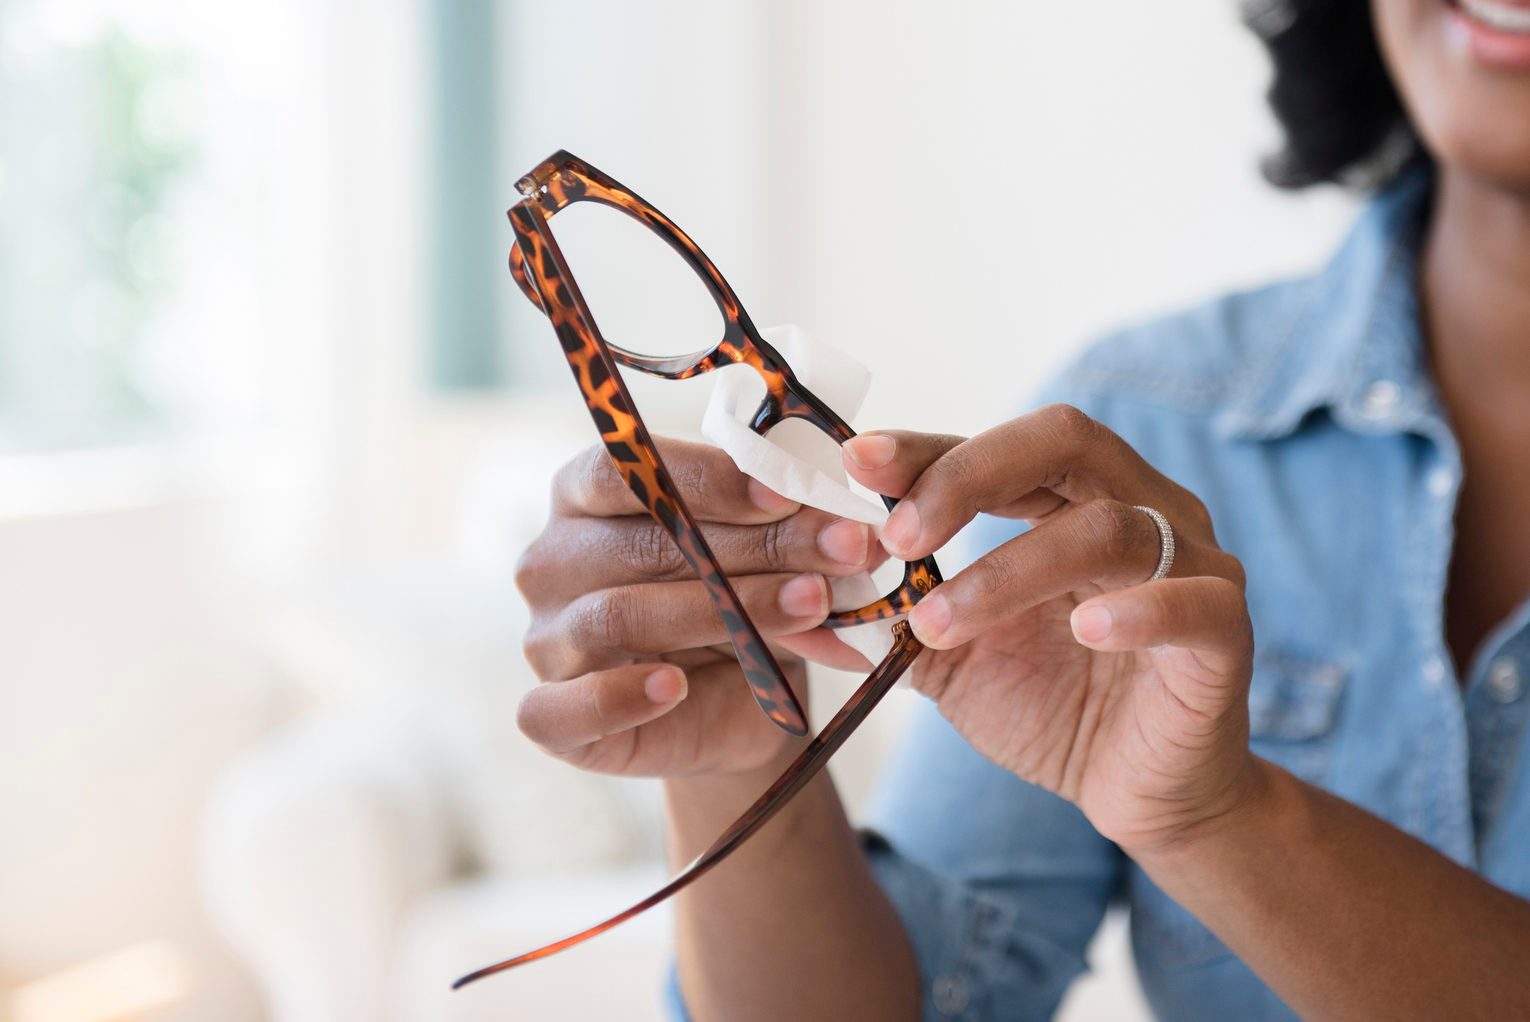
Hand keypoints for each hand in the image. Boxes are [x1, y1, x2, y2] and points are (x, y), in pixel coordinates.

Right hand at [513, 439, 880, 778]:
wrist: (736, 710)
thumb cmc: (741, 607)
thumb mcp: (772, 560)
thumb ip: (795, 539)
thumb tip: (853, 532)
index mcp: (587, 494)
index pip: (626, 468)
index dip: (707, 479)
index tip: (786, 494)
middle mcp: (552, 559)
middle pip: (639, 543)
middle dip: (753, 547)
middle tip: (841, 551)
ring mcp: (544, 638)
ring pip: (617, 615)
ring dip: (722, 610)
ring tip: (808, 607)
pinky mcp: (549, 716)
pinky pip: (559, 708)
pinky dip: (617, 697)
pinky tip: (674, 686)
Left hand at [841, 405, 1255, 852]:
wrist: (1139, 794)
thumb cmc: (1056, 708)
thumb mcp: (957, 662)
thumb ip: (904, 615)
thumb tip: (827, 580)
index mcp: (1073, 499)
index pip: (998, 447)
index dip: (926, 451)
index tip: (855, 463)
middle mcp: (1140, 508)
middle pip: (1064, 441)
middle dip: (968, 477)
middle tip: (898, 535)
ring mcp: (1192, 563)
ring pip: (1108, 527)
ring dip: (1007, 572)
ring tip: (939, 625)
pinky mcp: (1225, 632)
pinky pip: (1192, 602)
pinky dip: (1137, 611)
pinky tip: (1083, 631)